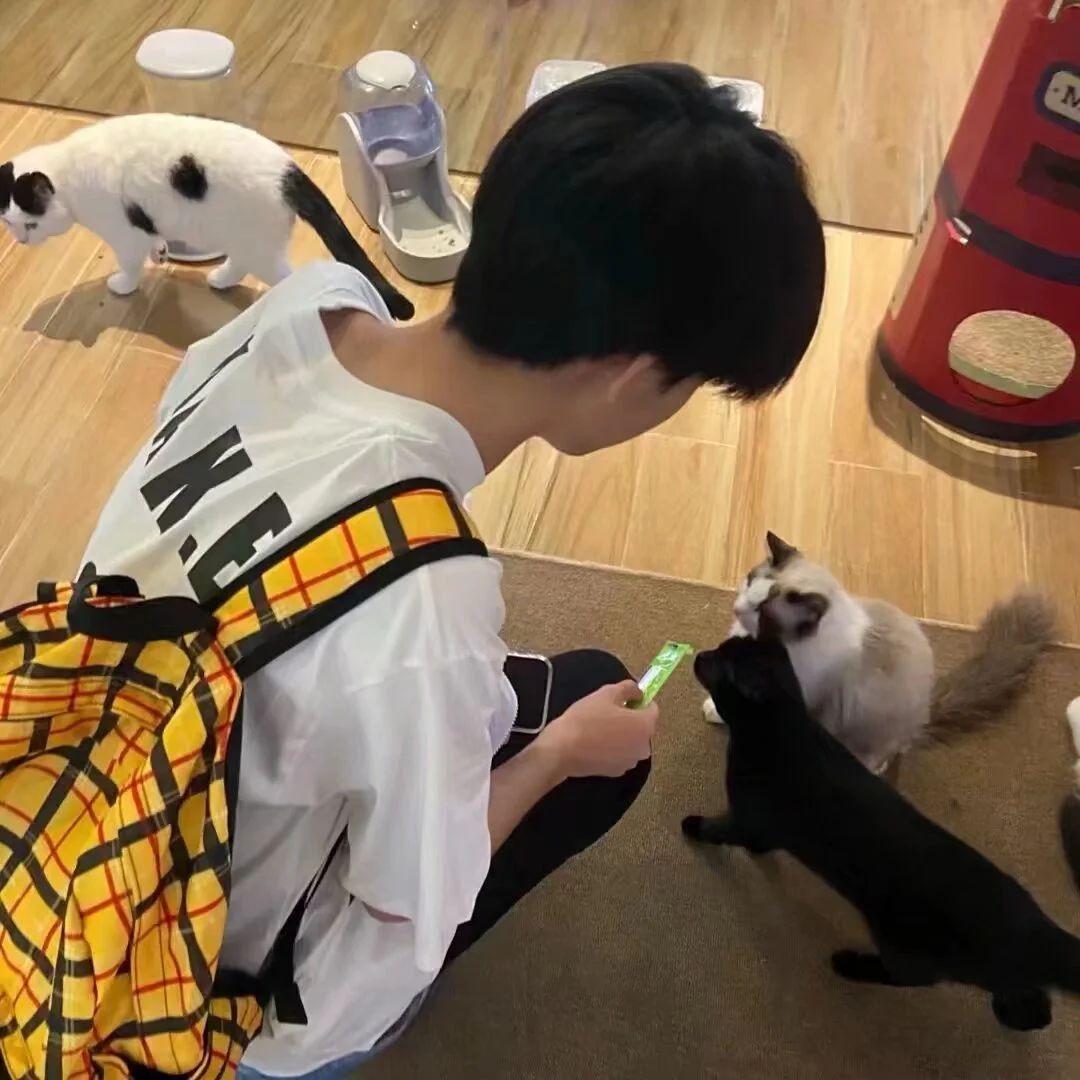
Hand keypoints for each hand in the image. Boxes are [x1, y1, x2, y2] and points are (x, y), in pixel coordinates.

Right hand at [537, 680, 657, 780]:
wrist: (563, 749)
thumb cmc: (586, 718)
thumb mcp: (606, 693)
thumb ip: (628, 689)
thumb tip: (639, 692)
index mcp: (645, 726)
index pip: (652, 709)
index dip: (640, 701)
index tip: (624, 699)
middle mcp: (644, 747)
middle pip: (642, 727)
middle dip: (630, 719)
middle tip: (608, 713)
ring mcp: (631, 762)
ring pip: (631, 742)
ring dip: (622, 735)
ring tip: (600, 728)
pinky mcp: (617, 772)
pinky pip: (620, 754)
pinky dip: (613, 749)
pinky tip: (596, 744)